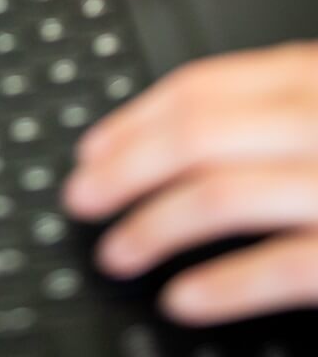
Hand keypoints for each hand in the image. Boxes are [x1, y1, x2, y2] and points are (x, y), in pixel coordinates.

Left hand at [62, 44, 317, 324]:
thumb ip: (268, 104)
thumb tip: (175, 130)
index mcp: (305, 76)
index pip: (199, 88)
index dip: (130, 121)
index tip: (90, 150)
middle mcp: (314, 121)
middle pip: (193, 137)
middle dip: (122, 170)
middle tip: (80, 198)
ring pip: (220, 197)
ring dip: (152, 227)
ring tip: (115, 253)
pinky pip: (278, 269)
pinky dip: (222, 287)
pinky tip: (181, 299)